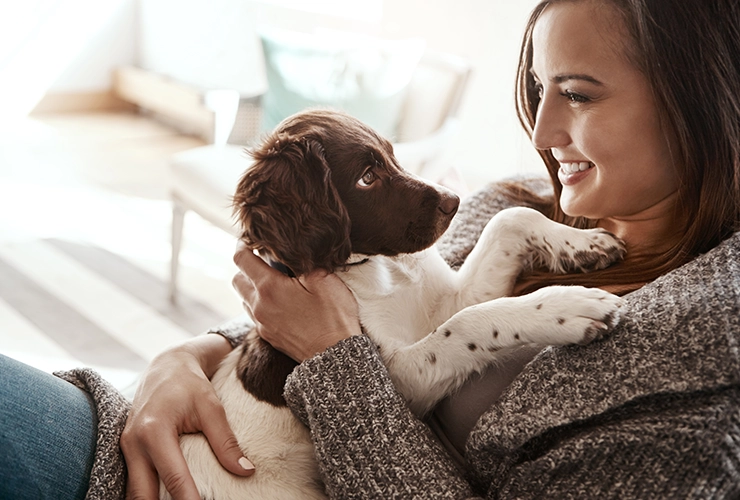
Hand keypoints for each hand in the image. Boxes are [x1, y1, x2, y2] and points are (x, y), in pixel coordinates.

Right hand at [121, 335, 254, 499]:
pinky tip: (168, 499)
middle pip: (143, 495)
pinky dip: (150, 494)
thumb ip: (226, 442)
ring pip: (135, 493)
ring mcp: (127, 448)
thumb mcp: (212, 408)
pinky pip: (136, 482)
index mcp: (154, 430)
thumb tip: (246, 471)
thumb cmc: (190, 384)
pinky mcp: (129, 451)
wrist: (166, 365)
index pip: (174, 478)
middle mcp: (134, 443)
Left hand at [232, 242, 361, 361]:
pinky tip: (280, 302)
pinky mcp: (268, 336)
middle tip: (264, 261)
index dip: (243, 246)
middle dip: (246, 268)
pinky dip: (260, 304)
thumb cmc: (332, 315)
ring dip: (252, 288)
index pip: (241, 260)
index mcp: (269, 287)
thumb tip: (290, 253)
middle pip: (236, 280)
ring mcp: (261, 323)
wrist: (335, 355)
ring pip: (244, 299)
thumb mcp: (323, 279)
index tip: (251, 241)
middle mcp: (258, 306)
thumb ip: (302, 262)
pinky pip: (254, 314)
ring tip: (274, 282)